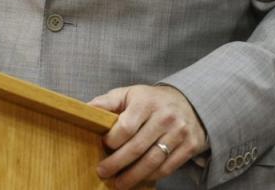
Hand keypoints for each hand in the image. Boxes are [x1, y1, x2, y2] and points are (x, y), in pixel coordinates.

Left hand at [88, 84, 207, 188]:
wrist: (188, 102)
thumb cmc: (150, 100)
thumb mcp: (129, 94)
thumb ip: (107, 102)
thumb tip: (84, 110)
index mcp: (146, 102)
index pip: (126, 127)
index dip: (112, 140)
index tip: (104, 145)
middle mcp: (165, 117)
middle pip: (137, 147)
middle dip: (117, 163)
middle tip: (103, 172)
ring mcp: (179, 132)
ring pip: (153, 161)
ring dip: (134, 175)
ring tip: (119, 182)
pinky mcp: (190, 146)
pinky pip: (168, 167)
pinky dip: (152, 176)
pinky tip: (140, 178)